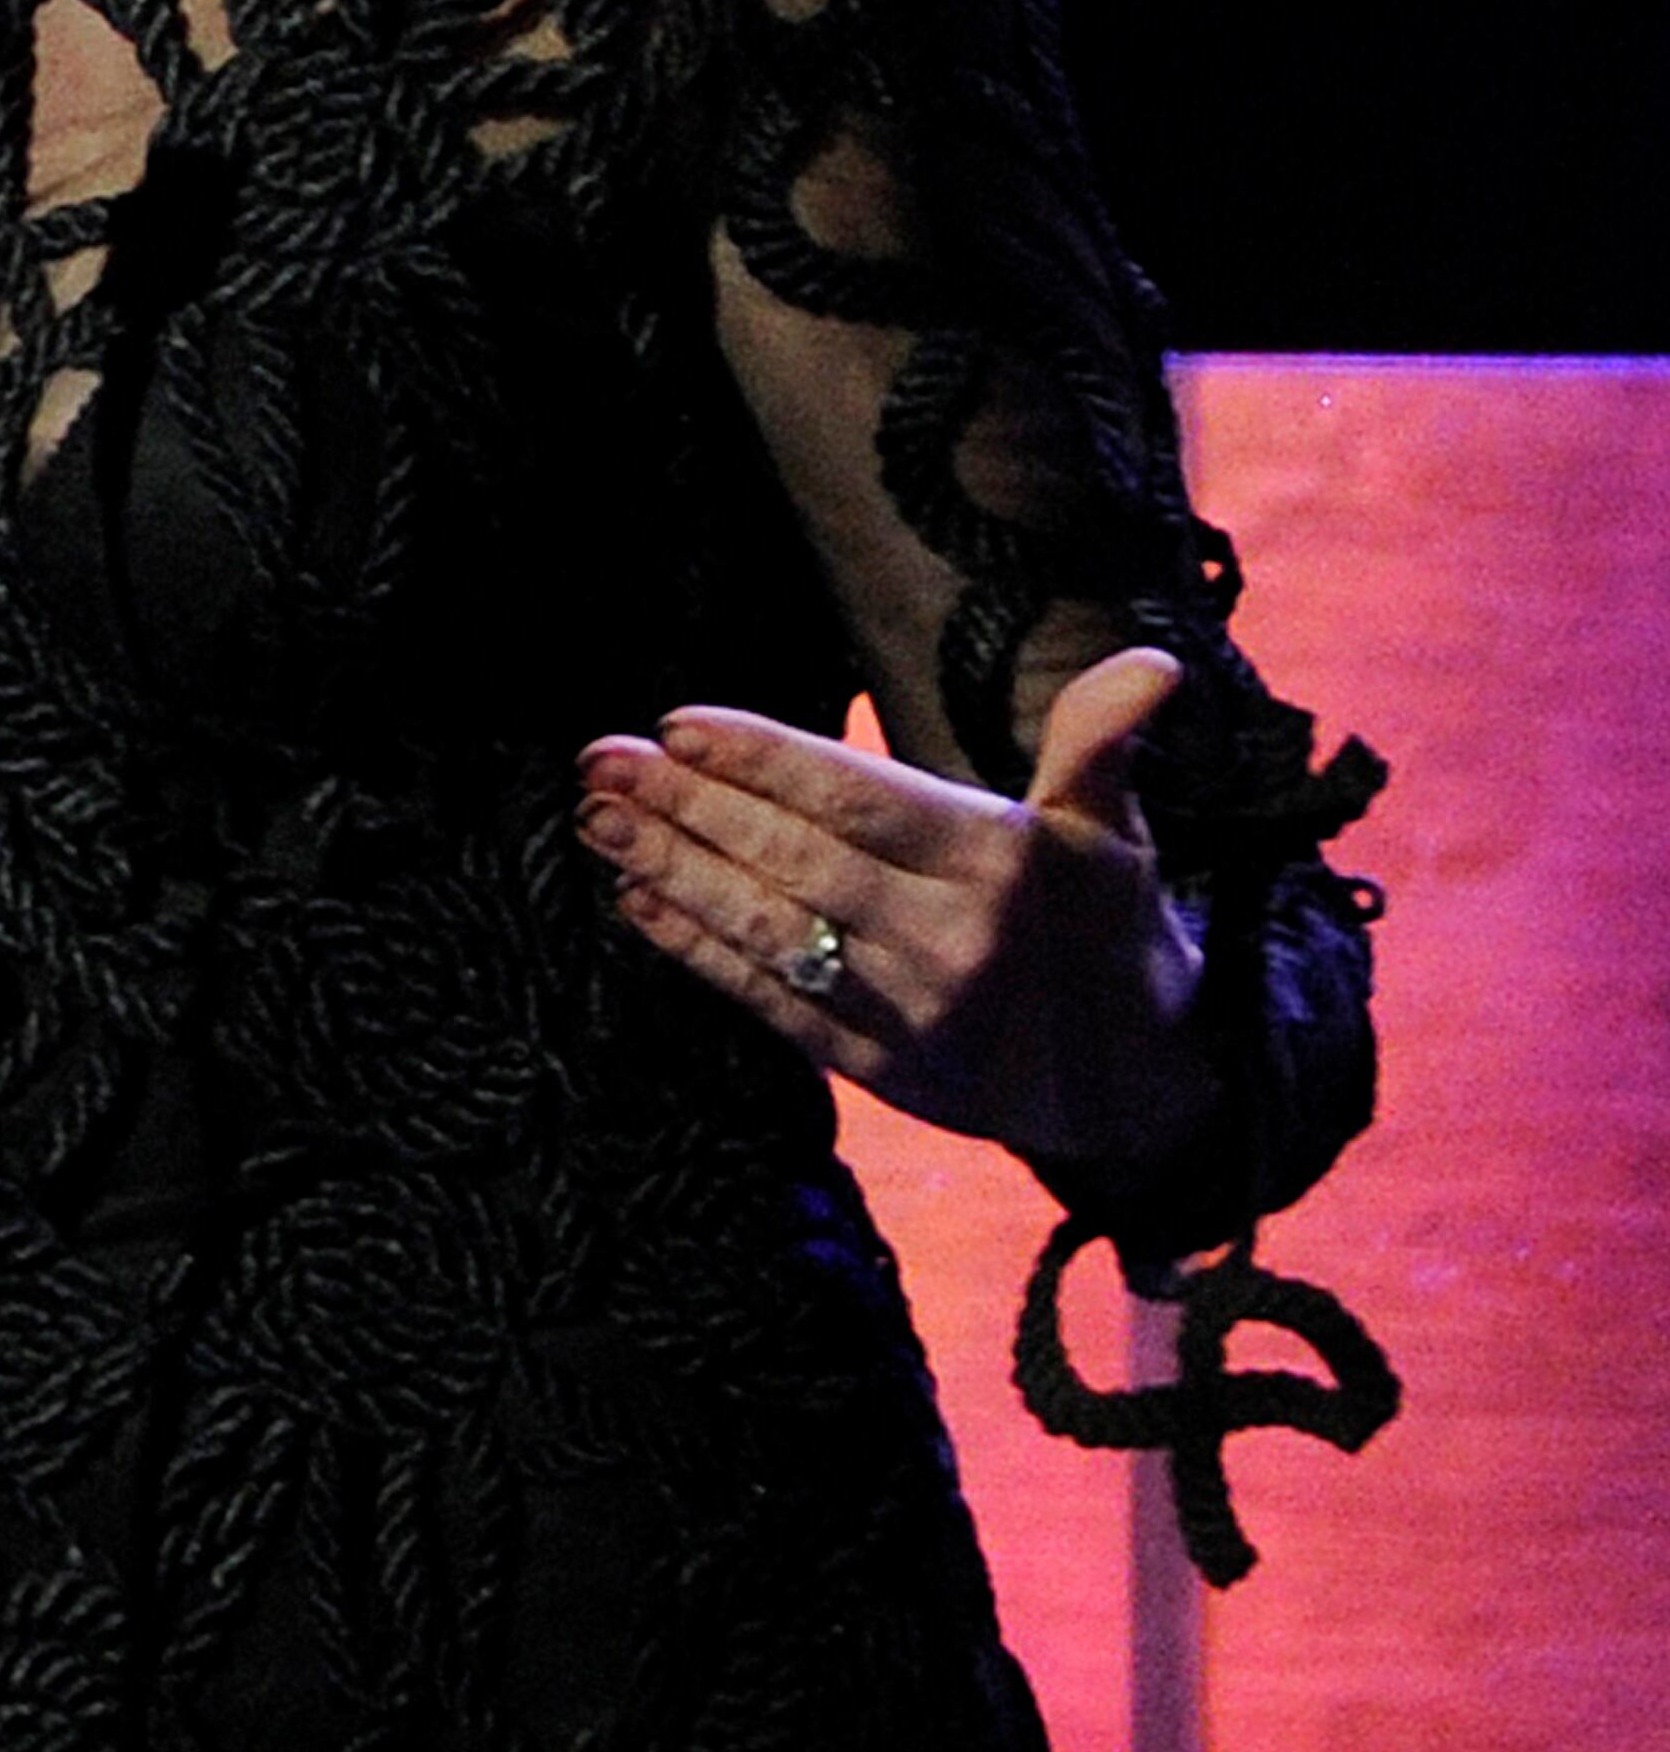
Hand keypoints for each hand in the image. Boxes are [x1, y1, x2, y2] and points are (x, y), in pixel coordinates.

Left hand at [575, 647, 1211, 1175]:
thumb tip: (1154, 663)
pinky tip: (638, 905)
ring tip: (598, 821)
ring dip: (672, 874)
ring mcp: (909, 1015)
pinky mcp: (880, 1073)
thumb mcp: (1112, 831)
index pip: (860, 800)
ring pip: (769, 934)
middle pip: (796, 862)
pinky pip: (773, 1005)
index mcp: (998, 867)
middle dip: (689, 808)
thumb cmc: (1112, 928)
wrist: (1146, 1088)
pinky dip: (700, 955)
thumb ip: (1099, 743)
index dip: (764, 761)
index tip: (677, 724)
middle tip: (599, 760)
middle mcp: (950, 942)